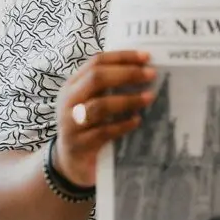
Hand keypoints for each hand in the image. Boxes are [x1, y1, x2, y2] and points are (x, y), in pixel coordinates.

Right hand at [53, 50, 155, 185]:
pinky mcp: (79, 144)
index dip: (122, 57)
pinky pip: (103, 132)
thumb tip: (143, 69)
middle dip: (127, 74)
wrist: (70, 163)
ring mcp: (71, 123)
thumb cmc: (88, 126)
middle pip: (96, 79)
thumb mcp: (92, 102)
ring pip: (100, 105)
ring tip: (149, 97)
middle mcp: (69, 101)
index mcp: (73, 85)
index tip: (146, 57)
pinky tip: (137, 121)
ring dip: (128, 100)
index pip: (96, 62)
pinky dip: (123, 125)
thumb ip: (109, 86)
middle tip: (151, 75)